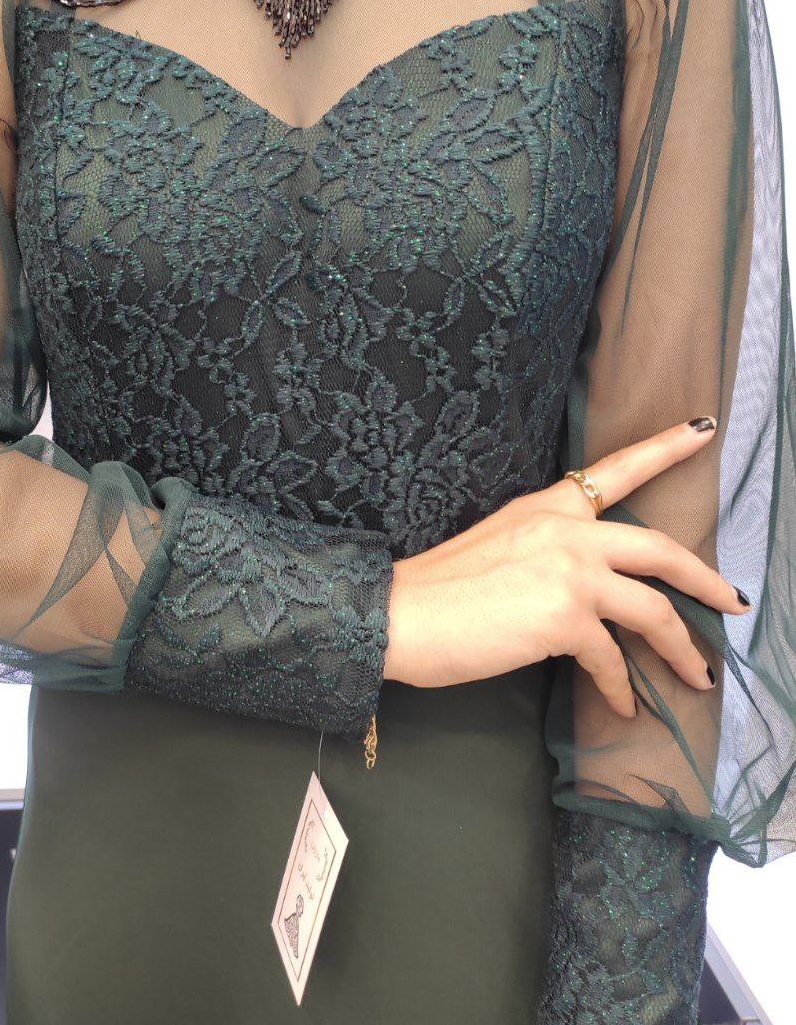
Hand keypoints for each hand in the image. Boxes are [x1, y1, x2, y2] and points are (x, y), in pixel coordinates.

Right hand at [382, 417, 750, 718]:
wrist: (402, 613)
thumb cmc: (439, 587)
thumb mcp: (500, 546)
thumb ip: (548, 552)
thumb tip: (583, 591)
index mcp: (547, 507)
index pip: (616, 468)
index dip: (665, 447)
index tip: (703, 430)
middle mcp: (566, 530)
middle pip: (660, 549)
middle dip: (706, 579)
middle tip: (734, 602)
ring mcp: (570, 571)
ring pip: (653, 609)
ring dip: (681, 649)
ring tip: (696, 676)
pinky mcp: (565, 616)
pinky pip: (612, 658)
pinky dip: (621, 687)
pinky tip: (623, 705)